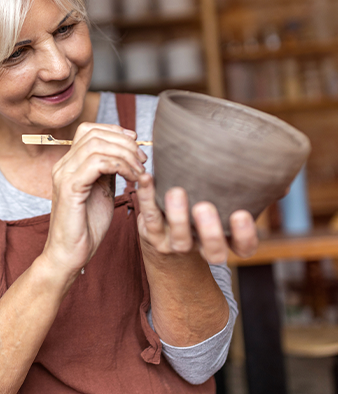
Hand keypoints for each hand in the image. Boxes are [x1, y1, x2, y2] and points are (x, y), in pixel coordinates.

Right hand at [43, 123, 146, 274]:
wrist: (69, 255)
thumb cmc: (86, 227)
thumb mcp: (101, 191)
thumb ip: (108, 171)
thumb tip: (124, 153)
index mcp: (69, 164)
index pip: (89, 130)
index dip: (115, 131)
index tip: (136, 144)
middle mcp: (63, 165)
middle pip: (94, 133)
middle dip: (124, 142)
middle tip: (142, 159)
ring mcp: (64, 175)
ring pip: (96, 145)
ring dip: (125, 154)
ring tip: (140, 171)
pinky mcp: (70, 188)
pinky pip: (97, 163)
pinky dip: (120, 166)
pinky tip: (132, 178)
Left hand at [136, 173, 257, 263]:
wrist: (163, 238)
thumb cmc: (203, 211)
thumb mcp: (226, 205)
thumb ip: (254, 194)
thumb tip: (282, 184)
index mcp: (224, 239)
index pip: (243, 248)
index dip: (244, 235)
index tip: (240, 213)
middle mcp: (201, 245)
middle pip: (211, 251)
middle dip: (209, 232)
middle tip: (204, 207)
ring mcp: (175, 242)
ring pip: (178, 239)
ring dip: (177, 216)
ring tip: (176, 192)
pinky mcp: (152, 232)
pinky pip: (150, 216)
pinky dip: (146, 196)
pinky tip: (148, 178)